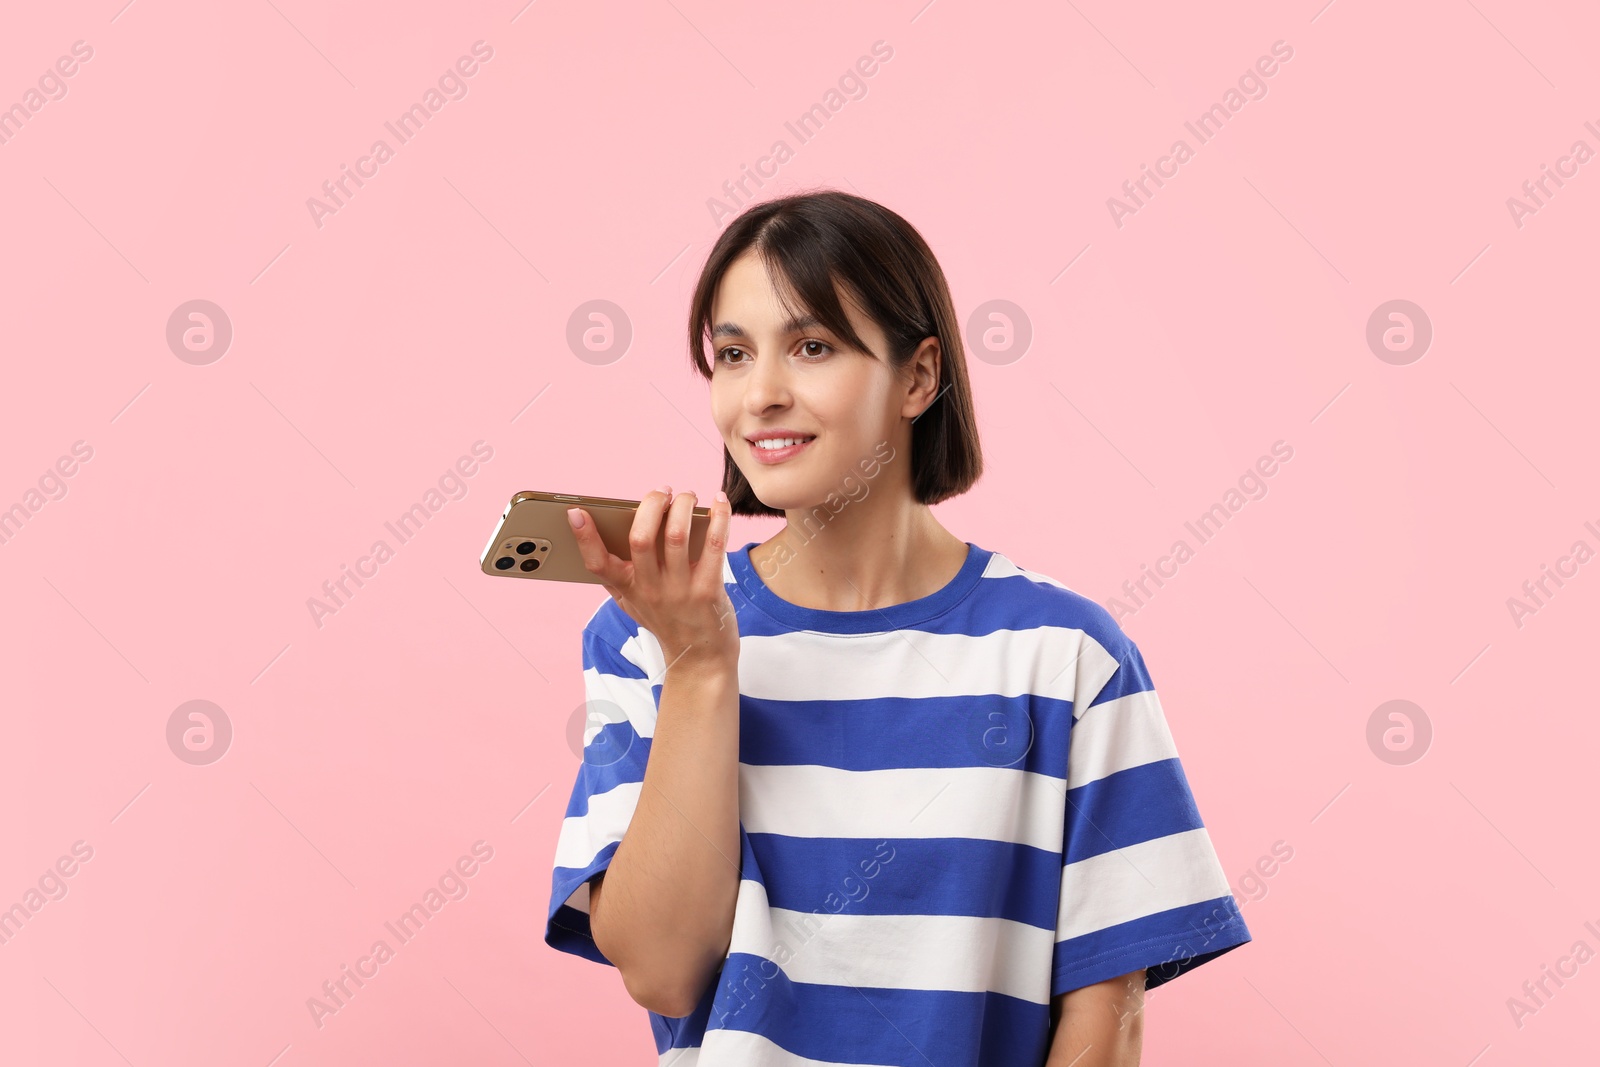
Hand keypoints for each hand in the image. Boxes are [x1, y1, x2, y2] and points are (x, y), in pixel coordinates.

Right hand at [566, 487, 739, 674]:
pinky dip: (719, 518)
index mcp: (628, 588)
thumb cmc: (666, 620)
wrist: (700, 658)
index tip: (576, 512)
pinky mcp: (709, 590)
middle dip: (650, 505)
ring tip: (687, 494)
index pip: (598, 564)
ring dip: (683, 506)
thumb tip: (614, 528)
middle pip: (640, 539)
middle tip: (662, 491)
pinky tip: (720, 502)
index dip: (584, 537)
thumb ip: (620, 574)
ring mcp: (680, 591)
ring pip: (676, 536)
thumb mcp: (634, 603)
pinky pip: (714, 546)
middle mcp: (650, 589)